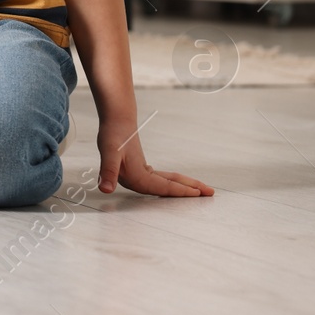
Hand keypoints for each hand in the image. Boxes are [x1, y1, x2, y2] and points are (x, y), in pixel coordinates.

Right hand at [97, 119, 213, 197]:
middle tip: (209, 193)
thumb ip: (107, 172)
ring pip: (166, 184)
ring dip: (184, 186)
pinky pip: (162, 179)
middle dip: (188, 191)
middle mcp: (136, 182)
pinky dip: (174, 181)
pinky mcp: (141, 171)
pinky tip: (181, 183)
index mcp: (132, 179)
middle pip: (167, 189)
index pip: (161, 188)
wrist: (113, 122)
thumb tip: (104, 189)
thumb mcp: (110, 152)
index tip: (197, 193)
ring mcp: (139, 177)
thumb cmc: (112, 134)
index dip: (179, 191)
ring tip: (201, 189)